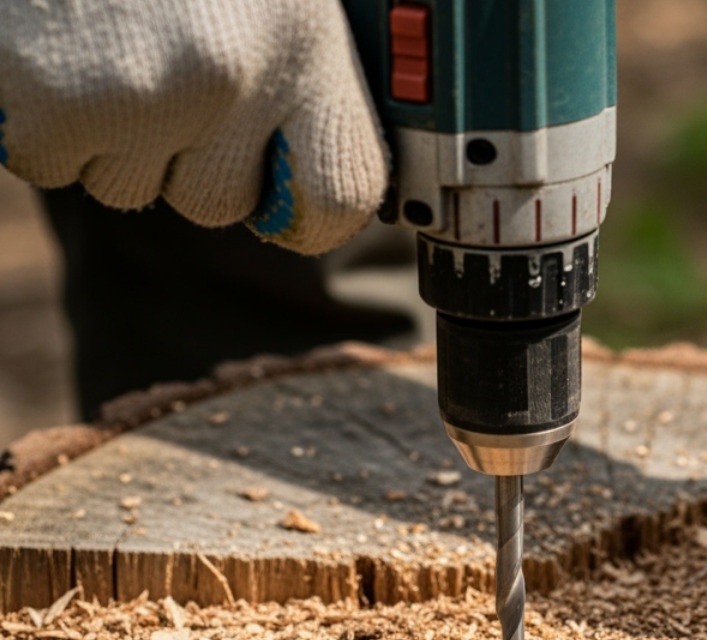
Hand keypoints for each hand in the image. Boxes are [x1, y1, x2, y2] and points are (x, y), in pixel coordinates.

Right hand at [0, 0, 387, 254]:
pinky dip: (35, 118)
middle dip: (181, 151)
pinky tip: (50, 43)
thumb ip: (296, 68)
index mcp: (305, 40)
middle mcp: (235, 78)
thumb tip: (311, 160)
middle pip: (217, 202)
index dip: (304, 209)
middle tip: (153, 55)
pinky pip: (47, 162)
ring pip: (125, 186)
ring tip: (99, 33)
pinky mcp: (56, 103)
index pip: (341, 197)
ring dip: (105, 131)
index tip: (277, 186)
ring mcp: (143, 96)